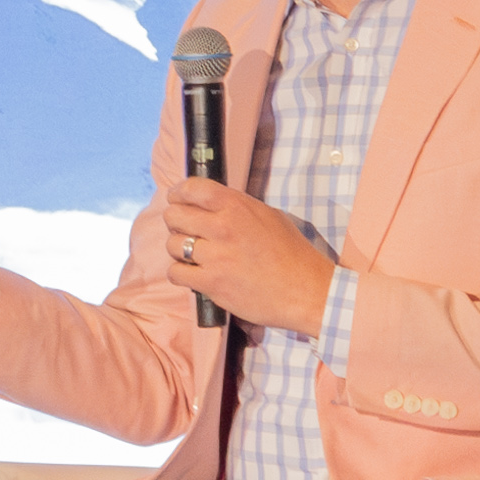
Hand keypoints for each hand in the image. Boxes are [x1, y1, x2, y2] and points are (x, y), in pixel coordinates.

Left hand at [154, 165, 337, 335]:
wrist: (307, 290)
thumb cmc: (292, 254)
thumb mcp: (270, 216)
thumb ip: (238, 208)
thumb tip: (211, 204)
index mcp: (238, 206)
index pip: (192, 188)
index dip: (178, 193)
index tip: (176, 199)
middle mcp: (223, 227)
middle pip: (174, 216)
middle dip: (175, 223)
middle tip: (184, 231)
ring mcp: (216, 256)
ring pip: (172, 245)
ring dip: (178, 250)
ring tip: (192, 256)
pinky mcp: (212, 283)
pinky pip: (176, 273)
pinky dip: (180, 274)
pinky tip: (193, 274)